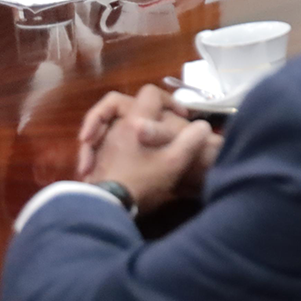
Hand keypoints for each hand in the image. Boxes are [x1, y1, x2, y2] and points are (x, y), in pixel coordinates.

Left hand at [77, 86, 222, 212]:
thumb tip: (204, 126)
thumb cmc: (143, 181)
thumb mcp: (175, 162)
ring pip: (111, 122)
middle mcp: (117, 126)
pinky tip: (126, 159)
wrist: (107, 207)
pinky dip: (110, 143)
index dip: (169, 99)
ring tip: (139, 143)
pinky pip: (102, 140)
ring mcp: (104, 142)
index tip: (181, 116)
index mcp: (136, 120)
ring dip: (126, 127)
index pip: (151, 93)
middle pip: (120, 102)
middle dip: (137, 109)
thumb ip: (191, 140)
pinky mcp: (97, 158)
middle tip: (154, 123)